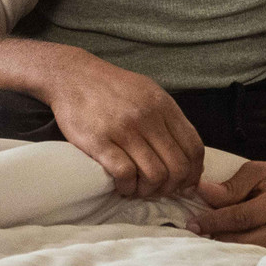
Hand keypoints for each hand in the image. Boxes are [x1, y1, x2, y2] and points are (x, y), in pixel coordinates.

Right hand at [44, 48, 204, 198]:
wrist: (71, 75)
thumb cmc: (111, 86)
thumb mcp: (147, 91)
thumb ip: (168, 118)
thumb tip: (188, 156)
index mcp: (162, 104)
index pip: (194, 148)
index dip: (194, 173)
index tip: (184, 183)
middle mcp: (146, 116)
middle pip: (178, 166)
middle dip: (172, 187)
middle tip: (159, 189)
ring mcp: (123, 129)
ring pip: (154, 175)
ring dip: (149, 190)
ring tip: (138, 188)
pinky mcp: (99, 141)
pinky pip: (125, 175)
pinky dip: (127, 188)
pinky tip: (122, 185)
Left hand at [189, 158, 265, 253]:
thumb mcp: (260, 172)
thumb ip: (232, 186)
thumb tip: (203, 192)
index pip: (241, 217)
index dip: (214, 221)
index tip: (193, 224)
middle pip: (247, 242)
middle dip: (219, 239)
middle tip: (198, 234)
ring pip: (257, 256)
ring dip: (232, 250)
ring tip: (213, 240)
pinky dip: (250, 256)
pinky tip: (235, 248)